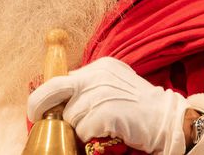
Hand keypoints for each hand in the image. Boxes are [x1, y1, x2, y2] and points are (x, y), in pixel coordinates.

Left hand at [27, 57, 187, 153]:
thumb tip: (60, 100)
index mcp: (98, 66)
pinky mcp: (106, 112)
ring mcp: (101, 93)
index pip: (60, 78)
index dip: (46, 95)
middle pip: (54, 89)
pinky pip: (82, 130)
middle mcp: (97, 75)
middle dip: (40, 105)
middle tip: (35, 117)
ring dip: (78, 127)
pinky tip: (106, 132)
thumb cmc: (139, 107)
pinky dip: (90, 136)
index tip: (37, 108)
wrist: (169, 120)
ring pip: (70, 116)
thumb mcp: (113, 84)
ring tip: (98, 126)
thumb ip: (89, 86)